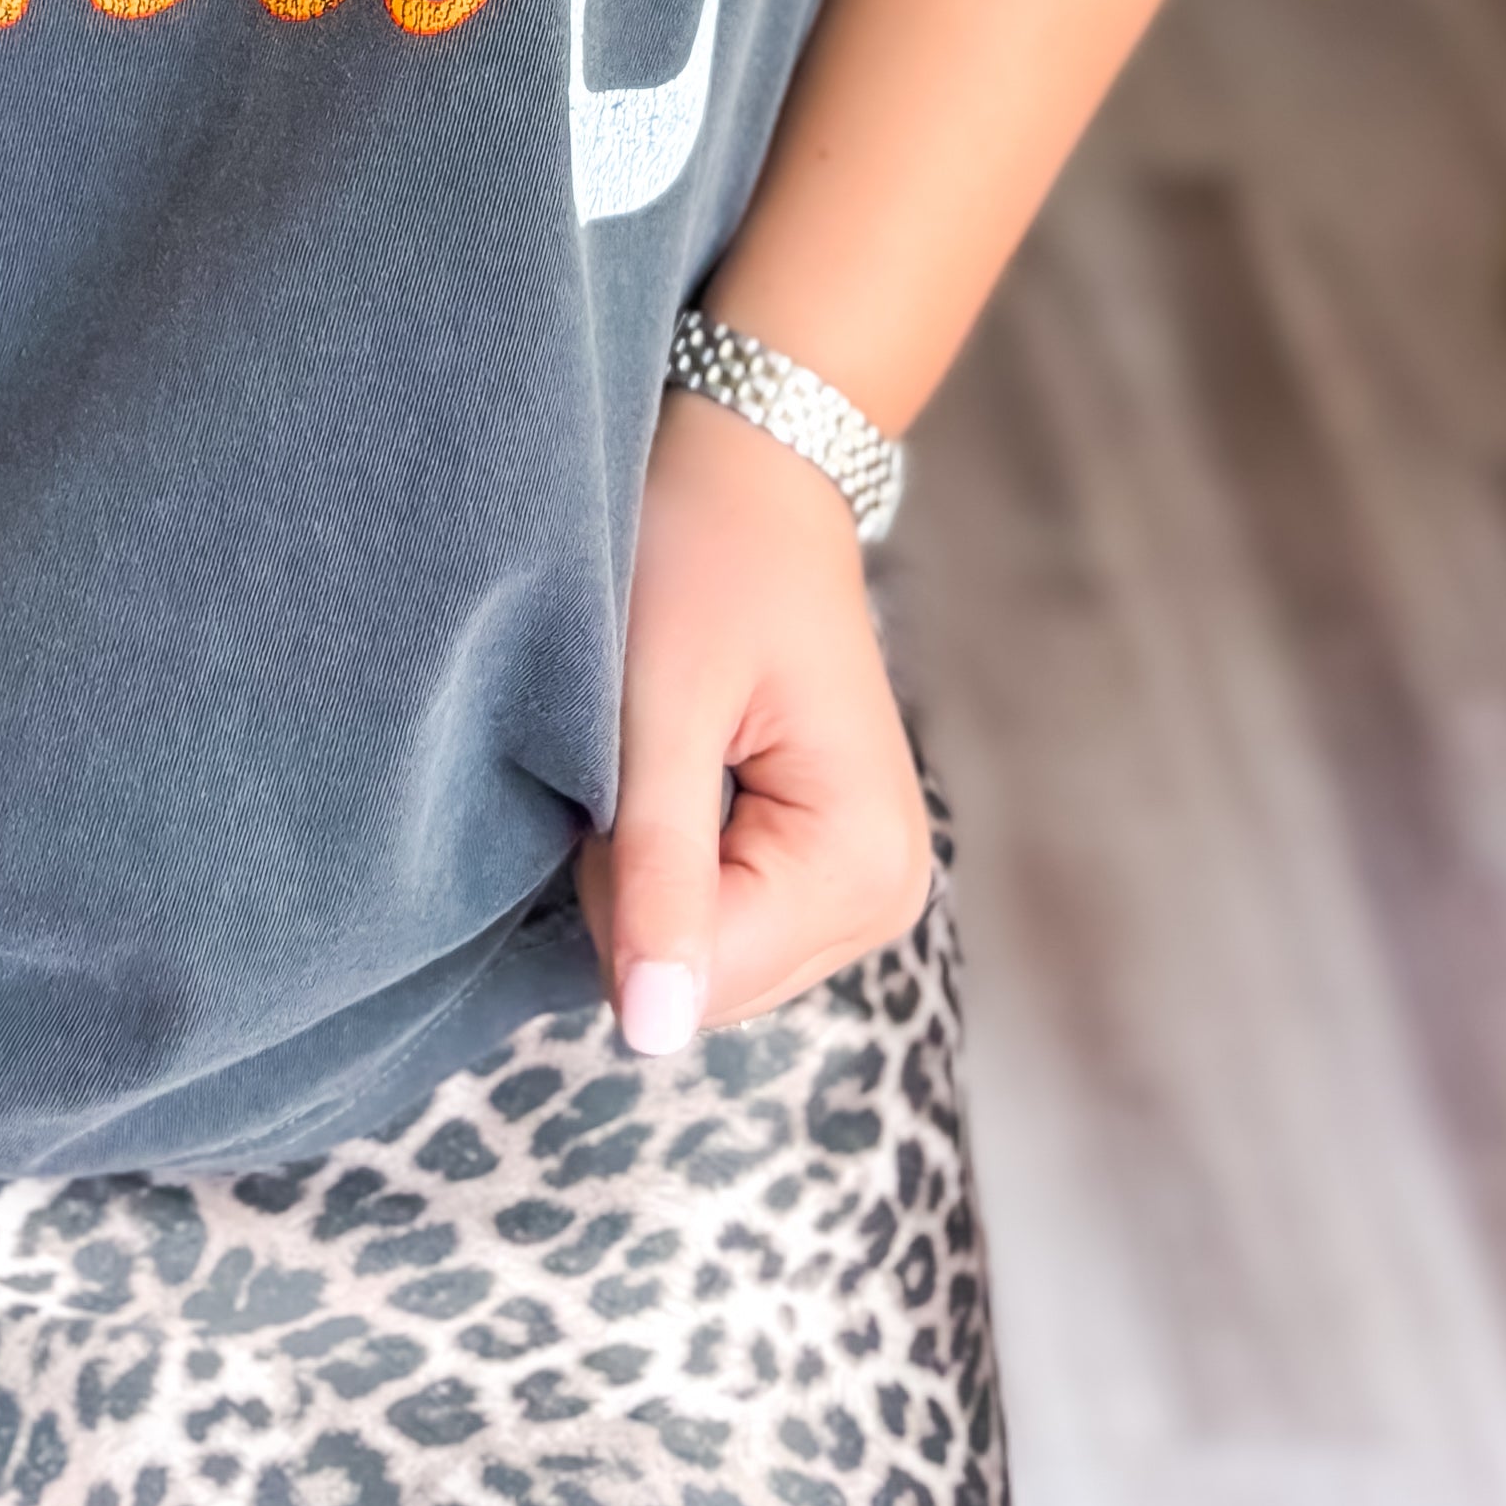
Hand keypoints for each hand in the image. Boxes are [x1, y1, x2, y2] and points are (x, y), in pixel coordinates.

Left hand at [574, 387, 932, 1057]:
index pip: (698, 979)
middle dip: (638, 887)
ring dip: (652, 870)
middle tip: (639, 750)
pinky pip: (720, 917)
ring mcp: (862, 888)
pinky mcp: (827, 868)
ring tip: (665, 747)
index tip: (622, 769)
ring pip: (705, 958)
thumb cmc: (702, 556)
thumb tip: (651, 1039)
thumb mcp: (659, 709)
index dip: (619, 890)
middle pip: (706, 982)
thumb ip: (659, 874)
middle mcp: (886, 898)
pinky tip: (682, 768)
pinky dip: (674, 858)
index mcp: (862, 868)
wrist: (753, 466)